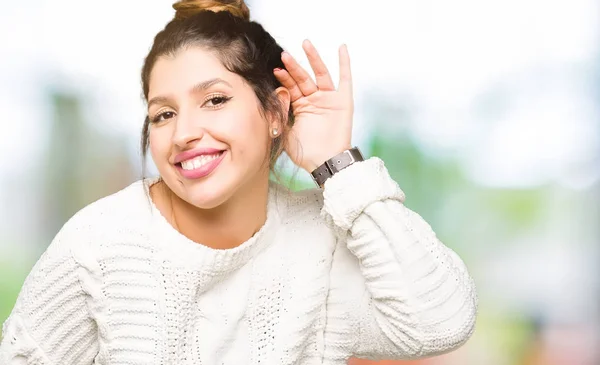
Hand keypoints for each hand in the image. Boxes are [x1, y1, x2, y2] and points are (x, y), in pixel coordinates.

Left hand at [274, 40, 353, 172]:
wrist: (325, 163)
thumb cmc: (305, 152)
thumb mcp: (285, 133)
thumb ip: (279, 114)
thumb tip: (275, 95)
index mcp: (301, 107)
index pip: (291, 87)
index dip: (284, 78)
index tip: (275, 70)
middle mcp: (315, 100)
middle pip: (303, 78)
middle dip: (294, 66)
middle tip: (284, 54)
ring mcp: (329, 99)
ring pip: (320, 74)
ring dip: (313, 58)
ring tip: (305, 44)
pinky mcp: (343, 101)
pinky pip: (345, 79)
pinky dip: (344, 63)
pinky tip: (342, 48)